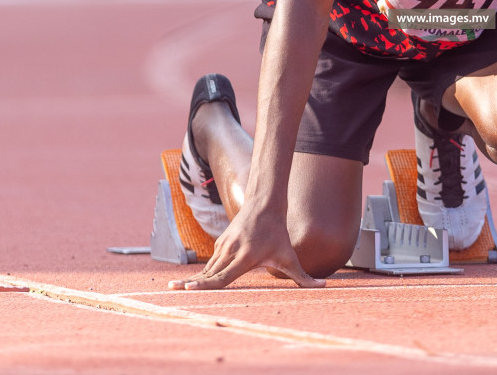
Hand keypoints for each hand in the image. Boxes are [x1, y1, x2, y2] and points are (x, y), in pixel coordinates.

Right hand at [171, 204, 324, 290]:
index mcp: (244, 258)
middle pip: (207, 274)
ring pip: (206, 268)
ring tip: (175, 289)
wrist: (265, 204)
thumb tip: (325, 286)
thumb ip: (304, 277)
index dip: (205, 285)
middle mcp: (230, 252)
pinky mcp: (220, 244)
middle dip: (190, 284)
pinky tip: (191, 282)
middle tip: (171, 291)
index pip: (221, 276)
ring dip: (192, 279)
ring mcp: (223, 247)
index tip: (189, 289)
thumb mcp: (290, 256)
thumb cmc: (278, 233)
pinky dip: (200, 273)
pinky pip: (210, 262)